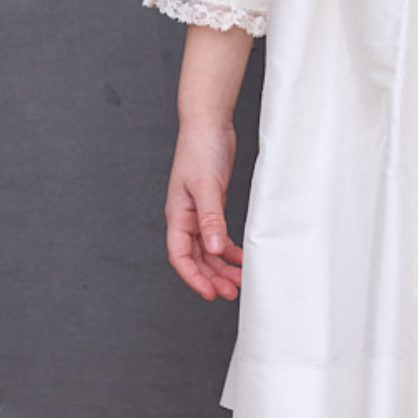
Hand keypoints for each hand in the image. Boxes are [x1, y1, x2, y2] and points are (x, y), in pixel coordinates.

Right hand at [165, 120, 244, 299]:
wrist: (208, 124)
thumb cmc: (200, 149)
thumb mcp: (206, 186)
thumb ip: (211, 219)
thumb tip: (215, 249)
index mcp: (177, 215)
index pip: (181, 256)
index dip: (194, 277)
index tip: (211, 293)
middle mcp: (186, 218)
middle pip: (195, 258)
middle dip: (211, 277)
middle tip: (230, 292)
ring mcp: (199, 213)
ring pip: (209, 250)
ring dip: (222, 267)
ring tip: (239, 280)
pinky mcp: (213, 205)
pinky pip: (218, 236)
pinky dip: (228, 249)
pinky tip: (240, 258)